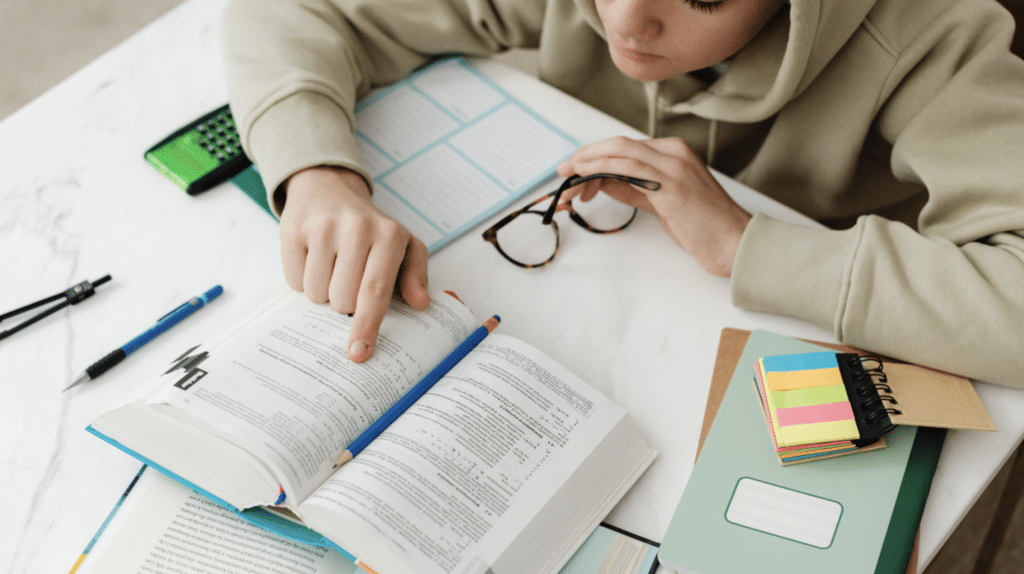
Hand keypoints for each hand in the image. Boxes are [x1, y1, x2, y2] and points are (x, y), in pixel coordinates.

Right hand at [279, 166, 429, 361]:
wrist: (329, 188)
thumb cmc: (371, 227)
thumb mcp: (404, 245)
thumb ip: (416, 275)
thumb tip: (420, 303)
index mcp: (389, 235)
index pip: (376, 291)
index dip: (367, 326)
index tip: (359, 352)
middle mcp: (356, 229)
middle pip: (343, 300)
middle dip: (345, 302)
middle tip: (349, 278)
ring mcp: (322, 228)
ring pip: (316, 294)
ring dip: (323, 291)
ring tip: (332, 265)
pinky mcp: (293, 230)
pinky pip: (294, 281)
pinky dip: (302, 279)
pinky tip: (313, 258)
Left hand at [557, 137, 750, 276]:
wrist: (735, 243)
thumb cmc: (702, 226)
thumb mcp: (661, 202)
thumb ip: (634, 188)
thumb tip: (602, 182)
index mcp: (674, 152)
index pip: (624, 147)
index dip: (594, 156)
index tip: (574, 170)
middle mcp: (674, 152)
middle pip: (618, 144)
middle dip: (585, 156)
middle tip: (562, 171)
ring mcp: (674, 166)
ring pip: (620, 151)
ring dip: (587, 163)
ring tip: (567, 179)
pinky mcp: (672, 185)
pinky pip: (629, 168)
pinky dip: (602, 168)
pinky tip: (585, 176)